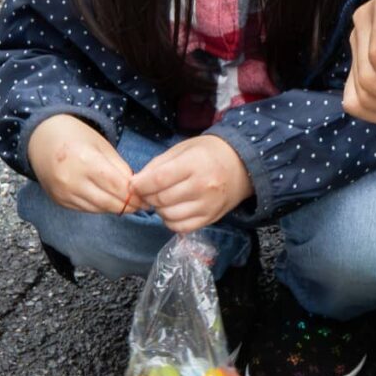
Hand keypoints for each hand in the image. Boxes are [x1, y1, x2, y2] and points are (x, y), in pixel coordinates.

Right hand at [27, 116, 136, 213]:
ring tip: (127, 204)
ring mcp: (64, 193)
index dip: (134, 196)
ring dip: (115, 208)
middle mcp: (72, 180)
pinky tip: (107, 201)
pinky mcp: (60, 201)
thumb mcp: (102, 145)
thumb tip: (136, 189)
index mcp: (85, 160)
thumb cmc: (75, 136)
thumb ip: (119, 167)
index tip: (146, 199)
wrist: (42, 138)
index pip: (117, 187)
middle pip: (108, 202)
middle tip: (141, 205)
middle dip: (128, 206)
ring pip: (98, 209)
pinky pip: (86, 210)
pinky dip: (100, 207)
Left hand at [130, 135, 252, 233]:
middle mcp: (202, 186)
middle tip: (148, 192)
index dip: (141, 185)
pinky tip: (171, 211)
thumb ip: (158, 165)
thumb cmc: (209, 153)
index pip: (159, 179)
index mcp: (195, 163)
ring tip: (162, 199)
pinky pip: (182, 227)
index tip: (134, 185)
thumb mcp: (183, 149)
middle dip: (148, 197)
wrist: (242, 166)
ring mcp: (207, 205)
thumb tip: (136, 183)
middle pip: (162, 199)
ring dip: (159, 209)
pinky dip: (170, 221)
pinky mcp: (210, 218)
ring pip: (169, 215)